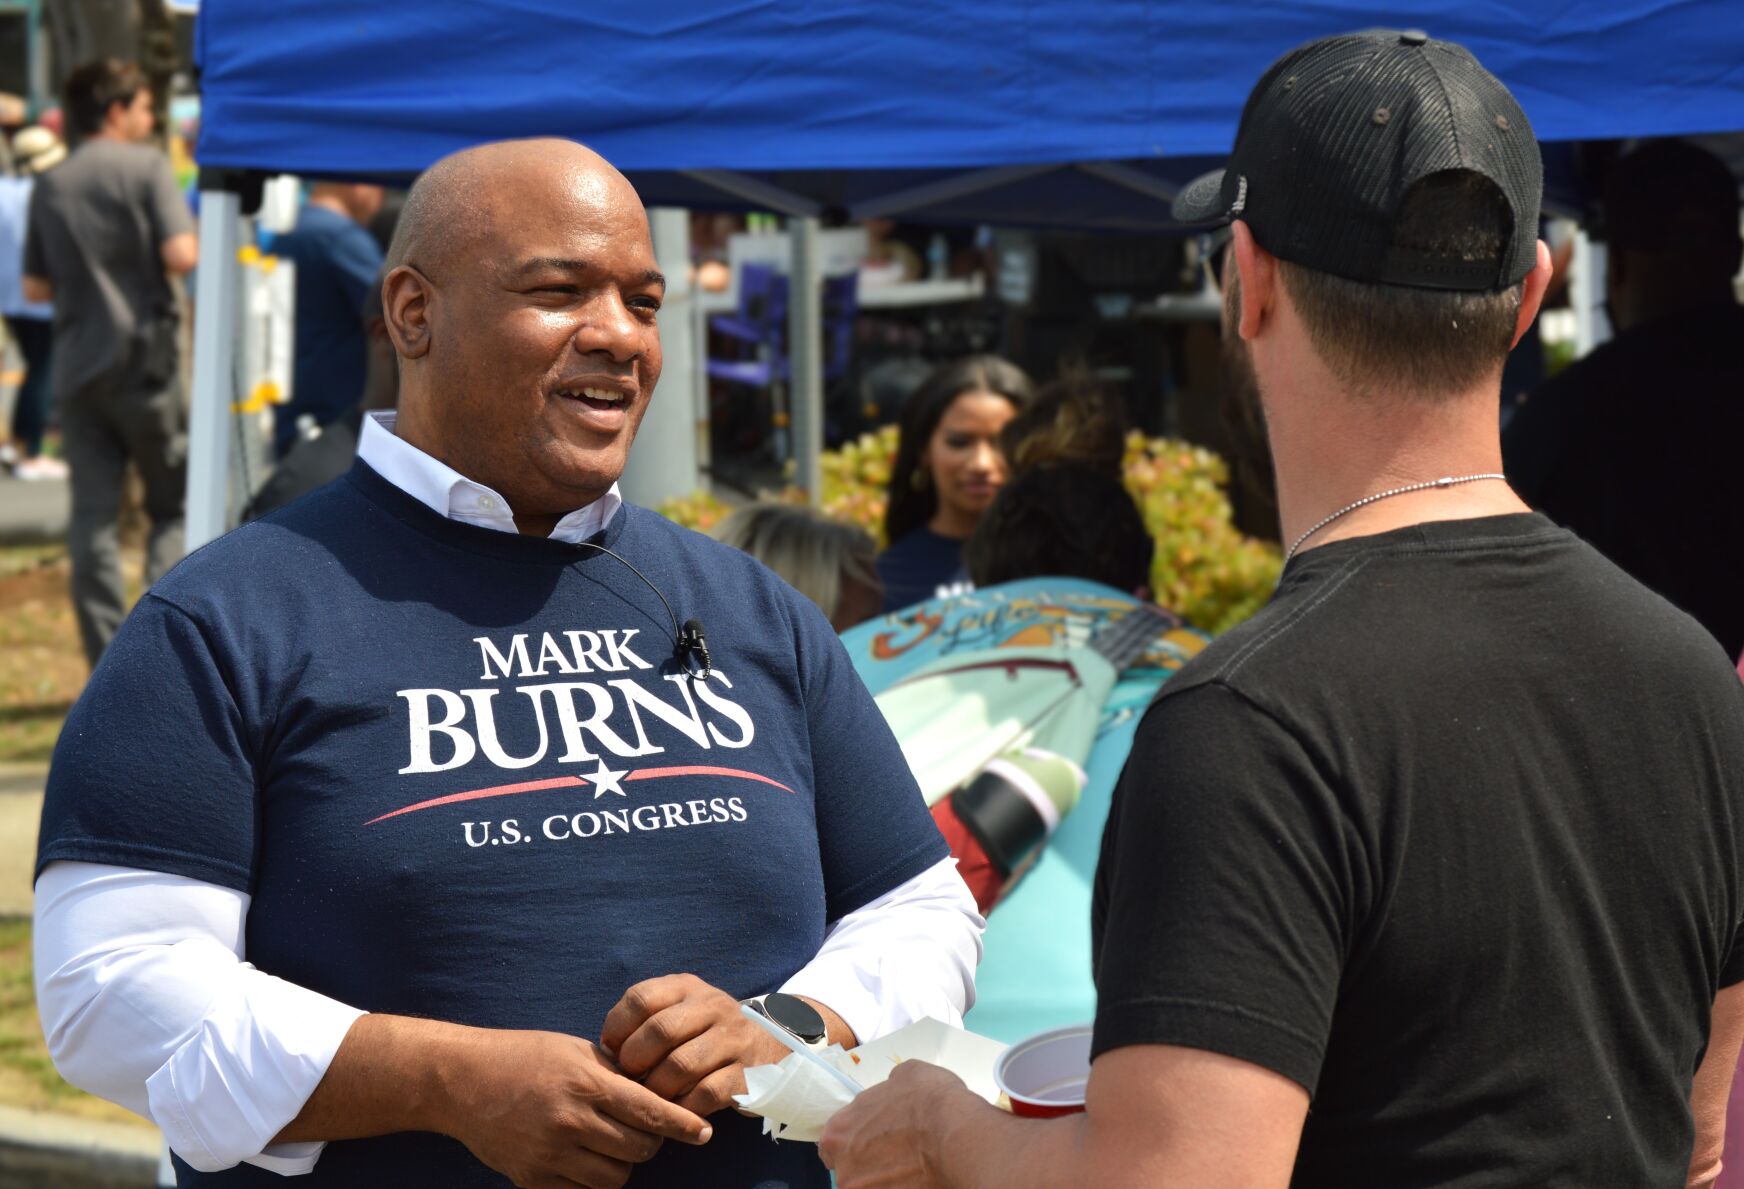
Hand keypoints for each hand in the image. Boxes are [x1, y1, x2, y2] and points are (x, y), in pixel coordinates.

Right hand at [439, 1028, 711, 1188]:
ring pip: (615, 1177)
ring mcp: (550, 1154)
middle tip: (645, 1129)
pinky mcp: (533, 1179)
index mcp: (586, 1083)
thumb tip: (656, 1093)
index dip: (682, 1124)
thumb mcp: (575, 1050)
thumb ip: (615, 1074)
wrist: (462, 1082)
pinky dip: (593, 1178)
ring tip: (613, 1142)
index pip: (649, 1111)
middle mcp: (571, 1121)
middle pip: (639, 1149)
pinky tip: (586, 1157)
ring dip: (623, 1163)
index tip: (703, 1133)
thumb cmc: (524, 1057)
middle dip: (651, 1141)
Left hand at [600, 974, 792, 1116]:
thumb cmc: (707, 1035)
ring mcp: (734, 1038)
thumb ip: (645, 1021)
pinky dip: (684, 1107)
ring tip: (653, 1096)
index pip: (641, 997)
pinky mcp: (748, 1073)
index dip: (617, 1027)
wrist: (773, 1048)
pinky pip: (705, 1094)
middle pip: (660, 1031)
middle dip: (635, 1061)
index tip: (612, 1050)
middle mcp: (713, 1006)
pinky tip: (679, 1109)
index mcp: (688, 987)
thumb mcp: (681, 1012)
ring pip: (681, 1066)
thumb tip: (606, 1052)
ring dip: (658, 1089)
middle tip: (631, 1078)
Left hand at [819, 1062, 973, 1188]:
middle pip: (849, 1170)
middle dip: (868, 1163)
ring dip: (885, 1179)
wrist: (955, 1135)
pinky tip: (919, 1179)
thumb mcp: (905, 1074)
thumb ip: (887, 1089)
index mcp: (838, 1132)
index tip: (874, 1141)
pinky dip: (901, 1187)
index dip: (853, 1141)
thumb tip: (894, 1092)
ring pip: (869, 1186)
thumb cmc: (928, 1099)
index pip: (832, 1144)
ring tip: (911, 1168)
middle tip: (896, 1155)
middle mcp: (843, 1167)